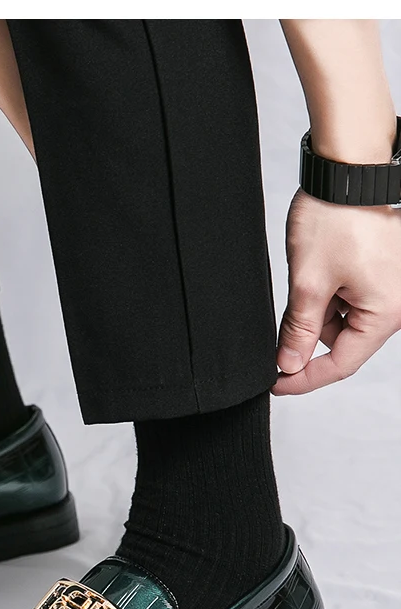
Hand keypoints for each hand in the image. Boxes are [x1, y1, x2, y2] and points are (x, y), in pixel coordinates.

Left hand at [273, 189, 400, 394]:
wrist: (348, 171)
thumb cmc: (335, 218)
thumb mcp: (308, 283)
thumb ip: (299, 330)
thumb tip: (289, 364)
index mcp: (385, 313)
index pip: (340, 364)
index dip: (302, 377)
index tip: (273, 383)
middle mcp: (396, 304)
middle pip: (342, 342)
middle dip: (308, 334)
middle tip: (286, 311)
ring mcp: (391, 289)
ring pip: (342, 321)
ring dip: (316, 311)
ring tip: (307, 276)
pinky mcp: (382, 275)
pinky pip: (350, 300)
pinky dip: (327, 295)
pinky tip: (317, 271)